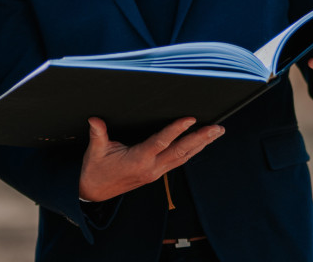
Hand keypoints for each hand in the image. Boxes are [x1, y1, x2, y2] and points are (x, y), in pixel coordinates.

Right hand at [78, 116, 223, 202]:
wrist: (94, 192)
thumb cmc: (95, 170)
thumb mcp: (95, 151)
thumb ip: (98, 134)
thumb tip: (95, 120)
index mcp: (138, 160)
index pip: (161, 142)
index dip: (176, 130)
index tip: (190, 119)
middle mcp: (151, 168)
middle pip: (181, 151)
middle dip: (201, 139)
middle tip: (217, 128)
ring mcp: (155, 172)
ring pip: (183, 157)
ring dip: (201, 145)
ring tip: (216, 133)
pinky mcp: (156, 173)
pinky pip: (178, 161)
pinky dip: (191, 151)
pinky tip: (200, 144)